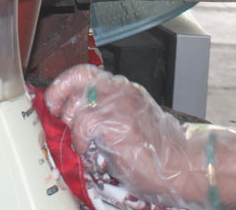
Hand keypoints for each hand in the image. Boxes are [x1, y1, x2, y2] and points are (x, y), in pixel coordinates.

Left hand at [47, 65, 205, 205]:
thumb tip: (77, 115)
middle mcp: (120, 89)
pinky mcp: (112, 121)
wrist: (180, 163)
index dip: (63, 84)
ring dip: (75, 128)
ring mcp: (116, 102)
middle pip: (75, 82)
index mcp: (124, 87)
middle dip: (60, 100)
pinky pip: (82, 126)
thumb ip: (107, 109)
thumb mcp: (130, 118)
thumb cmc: (157, 150)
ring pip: (75, 106)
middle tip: (62, 118)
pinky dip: (81, 141)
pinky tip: (94, 149)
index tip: (54, 100)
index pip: (84, 71)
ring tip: (88, 142)